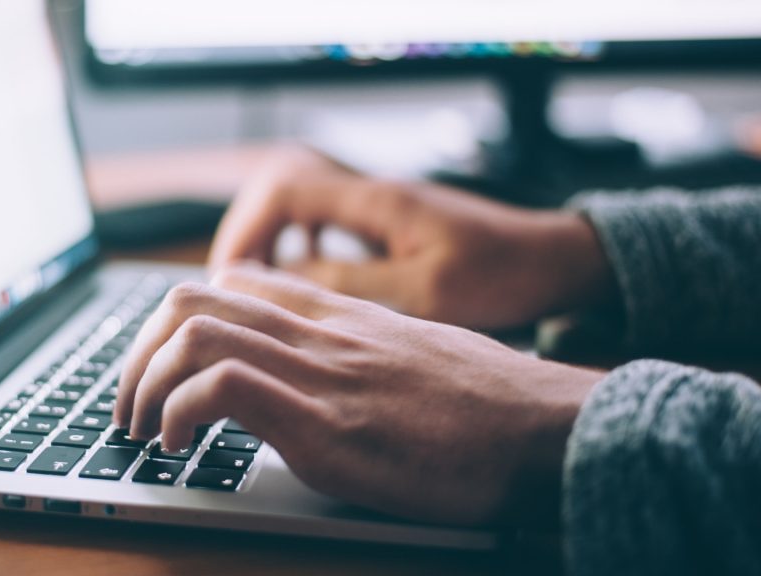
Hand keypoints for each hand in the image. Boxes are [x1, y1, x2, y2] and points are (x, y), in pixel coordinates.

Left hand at [116, 264, 602, 526]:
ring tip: (142, 429)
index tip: (163, 366)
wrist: (550, 429)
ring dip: (143, 383)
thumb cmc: (490, 403)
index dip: (177, 320)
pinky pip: (222, 387)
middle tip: (130, 403)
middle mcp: (320, 332)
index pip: (233, 282)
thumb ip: (357, 351)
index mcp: (339, 315)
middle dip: (138, 352)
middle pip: (192, 298)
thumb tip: (319, 375)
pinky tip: (179, 446)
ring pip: (193, 332)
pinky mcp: (327, 425)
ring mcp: (321, 373)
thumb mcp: (414, 355)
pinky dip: (179, 413)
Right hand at [209, 146, 614, 329]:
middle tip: (232, 288)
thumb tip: (282, 283)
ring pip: (300, 208)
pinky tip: (304, 283)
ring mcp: (379, 207)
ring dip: (272, 243)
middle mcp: (371, 194)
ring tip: (257, 290)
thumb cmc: (502, 275)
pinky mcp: (389, 225)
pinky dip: (301, 249)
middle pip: (280, 192)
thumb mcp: (425, 292)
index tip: (230, 277)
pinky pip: (325, 225)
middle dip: (248, 237)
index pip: (284, 189)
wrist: (553, 260)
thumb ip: (351, 285)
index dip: (246, 230)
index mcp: (376, 201)